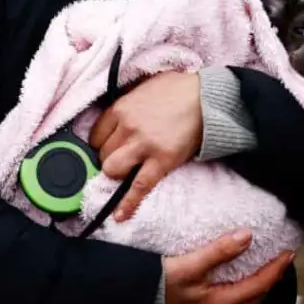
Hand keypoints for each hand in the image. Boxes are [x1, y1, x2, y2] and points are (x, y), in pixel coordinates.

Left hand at [88, 71, 202, 221]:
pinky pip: (139, 187)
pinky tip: (120, 216)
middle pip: (103, 154)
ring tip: (128, 173)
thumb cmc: (177, 89)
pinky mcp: (162, 161)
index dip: (101, 144)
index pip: (95, 135)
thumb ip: (127, 102)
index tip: (109, 147)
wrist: (208, 98)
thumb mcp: (143, 87)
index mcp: (121, 108)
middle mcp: (128, 126)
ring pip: (113, 170)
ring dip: (118, 174)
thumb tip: (116, 117)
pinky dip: (128, 203)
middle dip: (110, 159)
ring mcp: (144, 145)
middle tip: (124, 158)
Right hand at [164, 231, 294, 303]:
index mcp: (222, 302)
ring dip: (258, 285)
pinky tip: (235, 278)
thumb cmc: (160, 284)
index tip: (289, 253)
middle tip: (280, 260)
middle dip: (271, 279)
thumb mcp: (190, 264)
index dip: (276, 268)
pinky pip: (231, 301)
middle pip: (256, 297)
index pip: (260, 285)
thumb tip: (247, 236)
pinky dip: (242, 289)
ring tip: (263, 268)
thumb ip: (218, 251)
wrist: (134, 301)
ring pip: (244, 302)